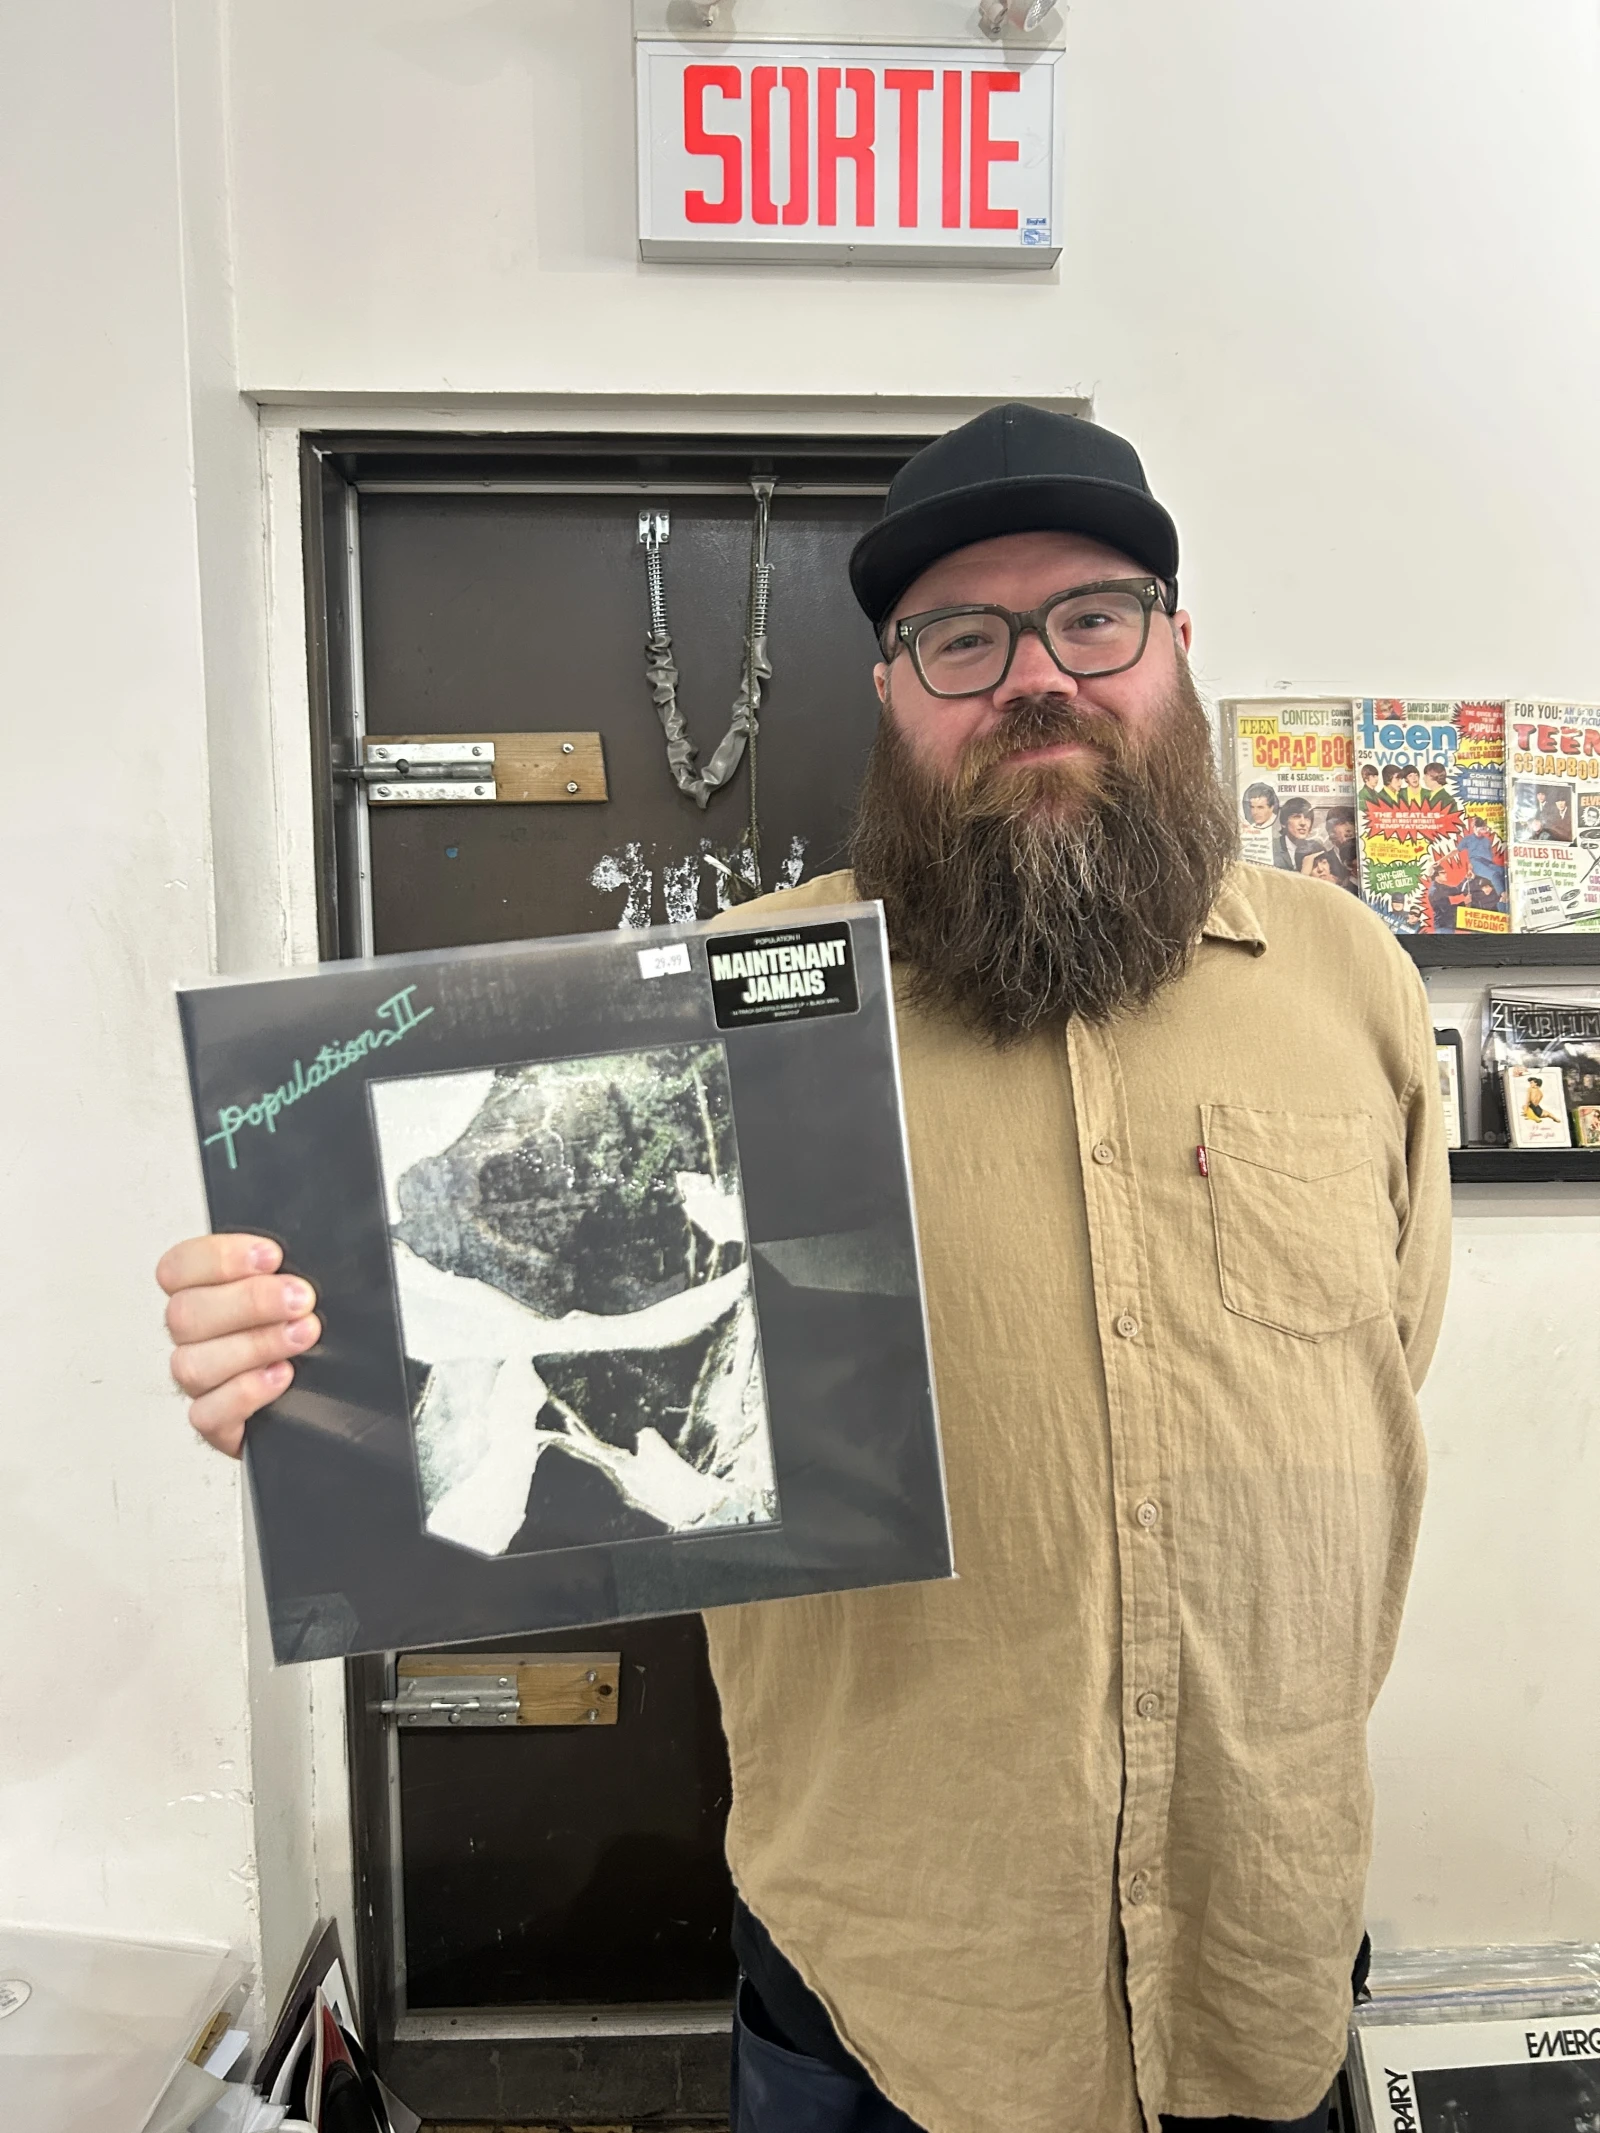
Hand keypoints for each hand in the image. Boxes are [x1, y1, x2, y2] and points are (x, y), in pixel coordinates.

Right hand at [156, 1234, 319, 1456]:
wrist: (332, 1396)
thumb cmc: (308, 1327)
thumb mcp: (304, 1285)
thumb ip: (291, 1264)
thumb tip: (307, 1249)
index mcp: (204, 1292)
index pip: (179, 1267)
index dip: (219, 1259)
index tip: (271, 1256)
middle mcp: (194, 1337)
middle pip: (184, 1315)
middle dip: (249, 1302)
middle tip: (300, 1300)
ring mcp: (202, 1382)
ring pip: (193, 1364)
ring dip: (254, 1345)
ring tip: (302, 1336)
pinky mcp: (216, 1423)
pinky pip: (207, 1414)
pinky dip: (245, 1392)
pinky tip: (282, 1375)